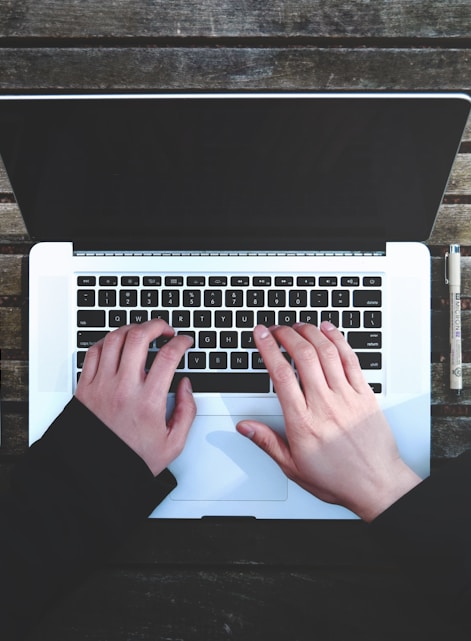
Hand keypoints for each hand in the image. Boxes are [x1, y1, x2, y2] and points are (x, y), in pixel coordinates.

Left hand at [75, 319, 195, 475]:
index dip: (182, 342)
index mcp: (148, 401)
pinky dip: (107, 341)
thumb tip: (186, 386)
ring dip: (132, 329)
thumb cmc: (131, 459)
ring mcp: (102, 385)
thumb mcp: (173, 443)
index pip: (169, 356)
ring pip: (115, 339)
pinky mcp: (85, 387)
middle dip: (157, 325)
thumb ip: (187, 411)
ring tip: (142, 332)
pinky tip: (117, 344)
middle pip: (139, 337)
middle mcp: (124, 388)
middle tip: (165, 329)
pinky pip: (94, 351)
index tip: (185, 341)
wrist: (96, 474)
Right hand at [237, 322, 420, 520]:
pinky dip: (338, 340)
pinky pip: (351, 359)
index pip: (281, 375)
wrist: (377, 485)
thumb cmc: (337, 478)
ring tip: (298, 325)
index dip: (268, 348)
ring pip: (327, 352)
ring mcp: (347, 397)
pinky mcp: (365, 394)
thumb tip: (245, 427)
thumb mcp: (293, 467)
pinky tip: (329, 330)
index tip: (260, 335)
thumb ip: (267, 442)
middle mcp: (325, 405)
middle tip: (275, 328)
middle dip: (286, 334)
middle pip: (303, 356)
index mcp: (303, 422)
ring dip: (310, 332)